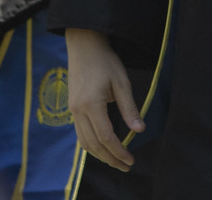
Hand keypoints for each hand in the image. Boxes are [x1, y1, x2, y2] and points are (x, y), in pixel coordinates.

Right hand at [66, 28, 142, 171]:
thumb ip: (129, 108)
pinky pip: (80, 134)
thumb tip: (139, 130)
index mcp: (91, 104)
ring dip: (100, 155)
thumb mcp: (122, 82)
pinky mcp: (72, 108)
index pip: (106, 137)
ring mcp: (73, 110)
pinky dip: (92, 145)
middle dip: (110, 159)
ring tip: (116, 161)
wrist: (84, 45)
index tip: (131, 160)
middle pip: (94, 145)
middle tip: (126, 166)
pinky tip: (103, 147)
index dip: (119, 151)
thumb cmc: (105, 61)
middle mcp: (78, 111)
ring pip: (85, 142)